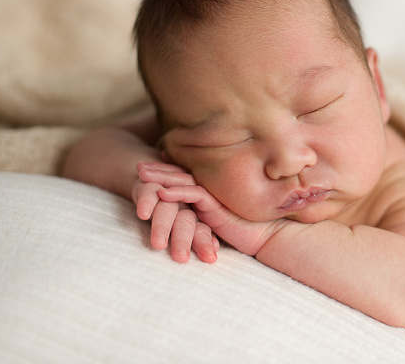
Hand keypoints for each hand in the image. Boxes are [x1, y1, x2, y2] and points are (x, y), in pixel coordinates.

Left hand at [140, 165, 293, 256]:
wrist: (265, 237)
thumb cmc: (246, 231)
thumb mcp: (219, 221)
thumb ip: (206, 213)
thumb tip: (190, 214)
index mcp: (210, 192)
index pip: (185, 178)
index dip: (167, 171)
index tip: (149, 165)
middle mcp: (211, 191)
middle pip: (180, 176)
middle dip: (158, 170)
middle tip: (138, 166)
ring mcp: (213, 196)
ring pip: (183, 182)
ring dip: (161, 178)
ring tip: (141, 175)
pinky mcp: (216, 207)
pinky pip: (193, 196)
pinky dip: (176, 194)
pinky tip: (160, 193)